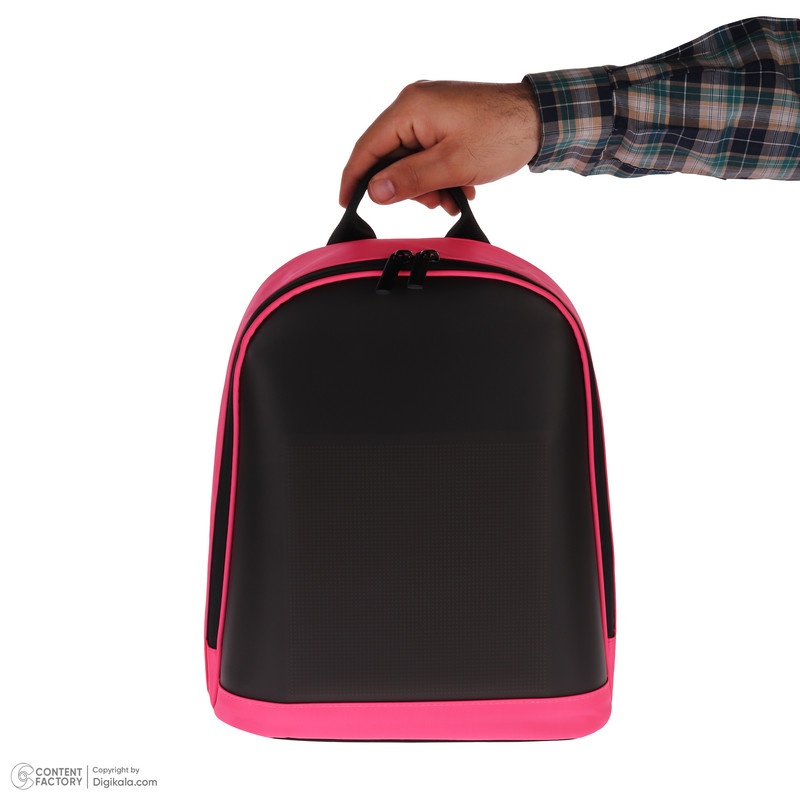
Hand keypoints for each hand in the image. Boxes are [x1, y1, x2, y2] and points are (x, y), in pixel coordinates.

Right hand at [339, 80, 541, 215]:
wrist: (541, 119)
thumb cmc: (501, 134)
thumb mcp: (451, 165)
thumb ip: (409, 180)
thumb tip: (374, 192)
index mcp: (410, 109)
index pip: (367, 147)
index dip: (354, 178)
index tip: (346, 202)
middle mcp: (415, 105)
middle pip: (390, 156)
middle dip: (409, 187)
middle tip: (434, 204)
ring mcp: (431, 112)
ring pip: (411, 160)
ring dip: (429, 185)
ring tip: (454, 197)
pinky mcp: (445, 121)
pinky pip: (428, 153)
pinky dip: (440, 175)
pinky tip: (461, 187)